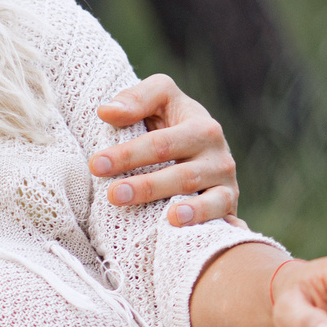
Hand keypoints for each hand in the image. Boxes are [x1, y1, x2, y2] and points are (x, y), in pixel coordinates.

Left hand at [92, 74, 237, 224]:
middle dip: (146, 186)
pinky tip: (183, 227)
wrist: (203, 150)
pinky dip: (208, 222)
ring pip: (206, 198)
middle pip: (181, 173)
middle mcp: (217, 154)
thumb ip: (135, 99)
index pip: (161, 143)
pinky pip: (222, 216)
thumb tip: (106, 111)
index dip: (128, 153)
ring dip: (184, 209)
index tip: (97, 165)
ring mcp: (226, 181)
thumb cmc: (172, 123)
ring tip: (166, 218)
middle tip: (113, 195)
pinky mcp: (229, 204)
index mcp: (200, 126)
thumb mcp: (159, 101)